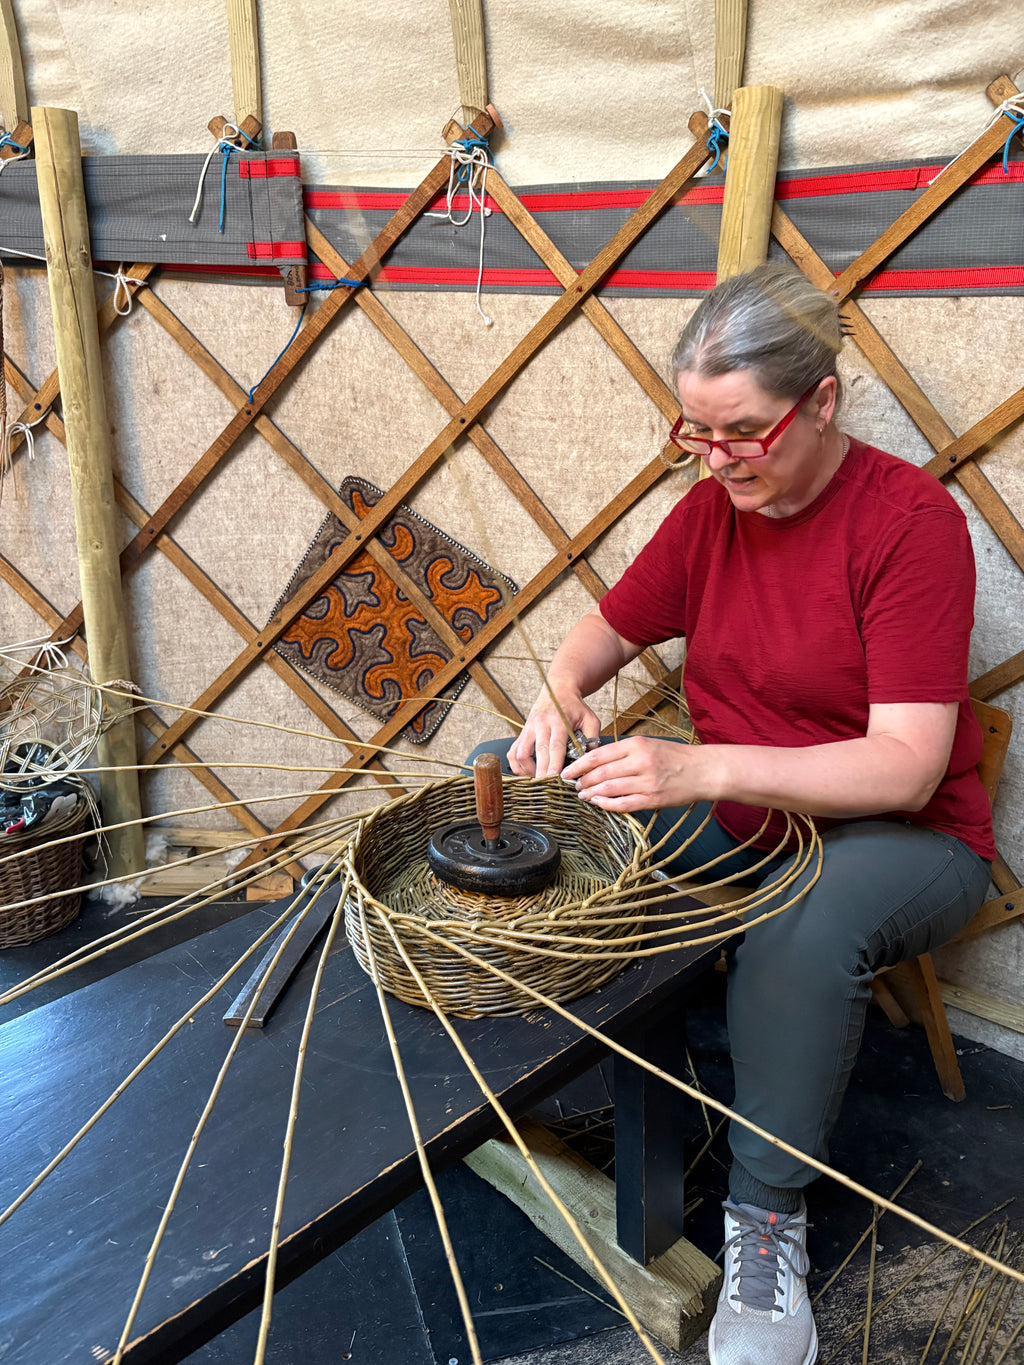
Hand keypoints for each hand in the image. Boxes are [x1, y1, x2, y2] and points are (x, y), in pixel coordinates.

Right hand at [508, 695, 601, 777]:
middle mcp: (540, 724)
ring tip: (538, 780)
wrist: (558, 689)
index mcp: (558, 721)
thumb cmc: (575, 706)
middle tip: (545, 787)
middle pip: (537, 752)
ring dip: (527, 769)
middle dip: (540, 772)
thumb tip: (589, 760)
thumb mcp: (590, 718)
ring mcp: (528, 728)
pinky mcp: (522, 732)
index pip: (554, 745)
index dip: (553, 763)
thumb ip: (593, 738)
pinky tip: (527, 773)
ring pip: (520, 752)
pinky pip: (513, 751)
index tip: (554, 779)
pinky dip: (517, 765)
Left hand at [561, 736, 706, 811]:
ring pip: (609, 789)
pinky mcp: (653, 799)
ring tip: (583, 795)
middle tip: (574, 785)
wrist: (703, 770)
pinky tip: (598, 803)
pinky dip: (607, 805)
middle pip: (601, 773)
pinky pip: (624, 804)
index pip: (599, 755)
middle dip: (583, 781)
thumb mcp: (648, 745)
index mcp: (637, 745)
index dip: (579, 765)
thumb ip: (623, 752)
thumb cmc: (674, 756)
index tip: (568, 771)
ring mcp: (647, 782)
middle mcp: (640, 762)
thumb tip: (595, 761)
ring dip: (592, 793)